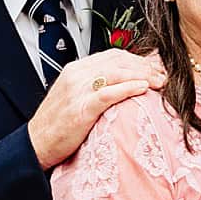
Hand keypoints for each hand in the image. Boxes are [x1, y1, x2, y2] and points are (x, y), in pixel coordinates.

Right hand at [30, 50, 164, 167]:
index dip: (138, 60)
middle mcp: (76, 75)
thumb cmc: (59, 124)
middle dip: (145, 66)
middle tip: (164, 75)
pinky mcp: (80, 108)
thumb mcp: (77, 96)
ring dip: (142, 75)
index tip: (155, 68)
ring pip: (115, 72)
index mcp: (76, 70)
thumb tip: (125, 82)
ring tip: (160, 82)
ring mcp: (77, 91)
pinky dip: (127, 88)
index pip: (114, 55)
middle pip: (118, 61)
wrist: (36, 144)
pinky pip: (107, 93)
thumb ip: (97, 86)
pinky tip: (142, 88)